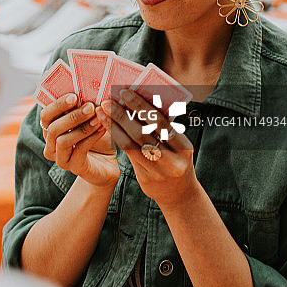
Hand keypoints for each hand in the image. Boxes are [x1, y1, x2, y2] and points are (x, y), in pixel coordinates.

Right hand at [40, 93, 118, 188]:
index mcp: (51, 127)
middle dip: (72, 116)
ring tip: (98, 118)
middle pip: (52, 128)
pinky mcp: (73, 167)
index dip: (57, 105)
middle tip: (90, 106)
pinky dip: (91, 137)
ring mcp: (60, 157)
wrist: (107, 162)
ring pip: (63, 141)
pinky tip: (103, 129)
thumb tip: (89, 88)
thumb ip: (84, 106)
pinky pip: (78, 150)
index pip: (46, 115)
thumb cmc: (96, 135)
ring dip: (82, 127)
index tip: (74, 96)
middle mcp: (50, 143)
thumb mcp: (89, 119)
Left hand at [96, 89, 196, 209]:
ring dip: (114, 126)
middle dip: (122, 115)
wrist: (180, 194)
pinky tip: (109, 127)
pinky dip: (118, 138)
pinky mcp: (145, 179)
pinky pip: (128, 154)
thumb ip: (163, 128)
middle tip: (107, 101)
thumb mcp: (179, 145)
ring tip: (102, 112)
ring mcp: (157, 172)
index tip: (125, 93)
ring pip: (131, 145)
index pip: (161, 123)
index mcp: (184, 147)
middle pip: (142, 134)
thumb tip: (139, 101)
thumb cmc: (177, 160)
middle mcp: (172, 161)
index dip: (141, 107)